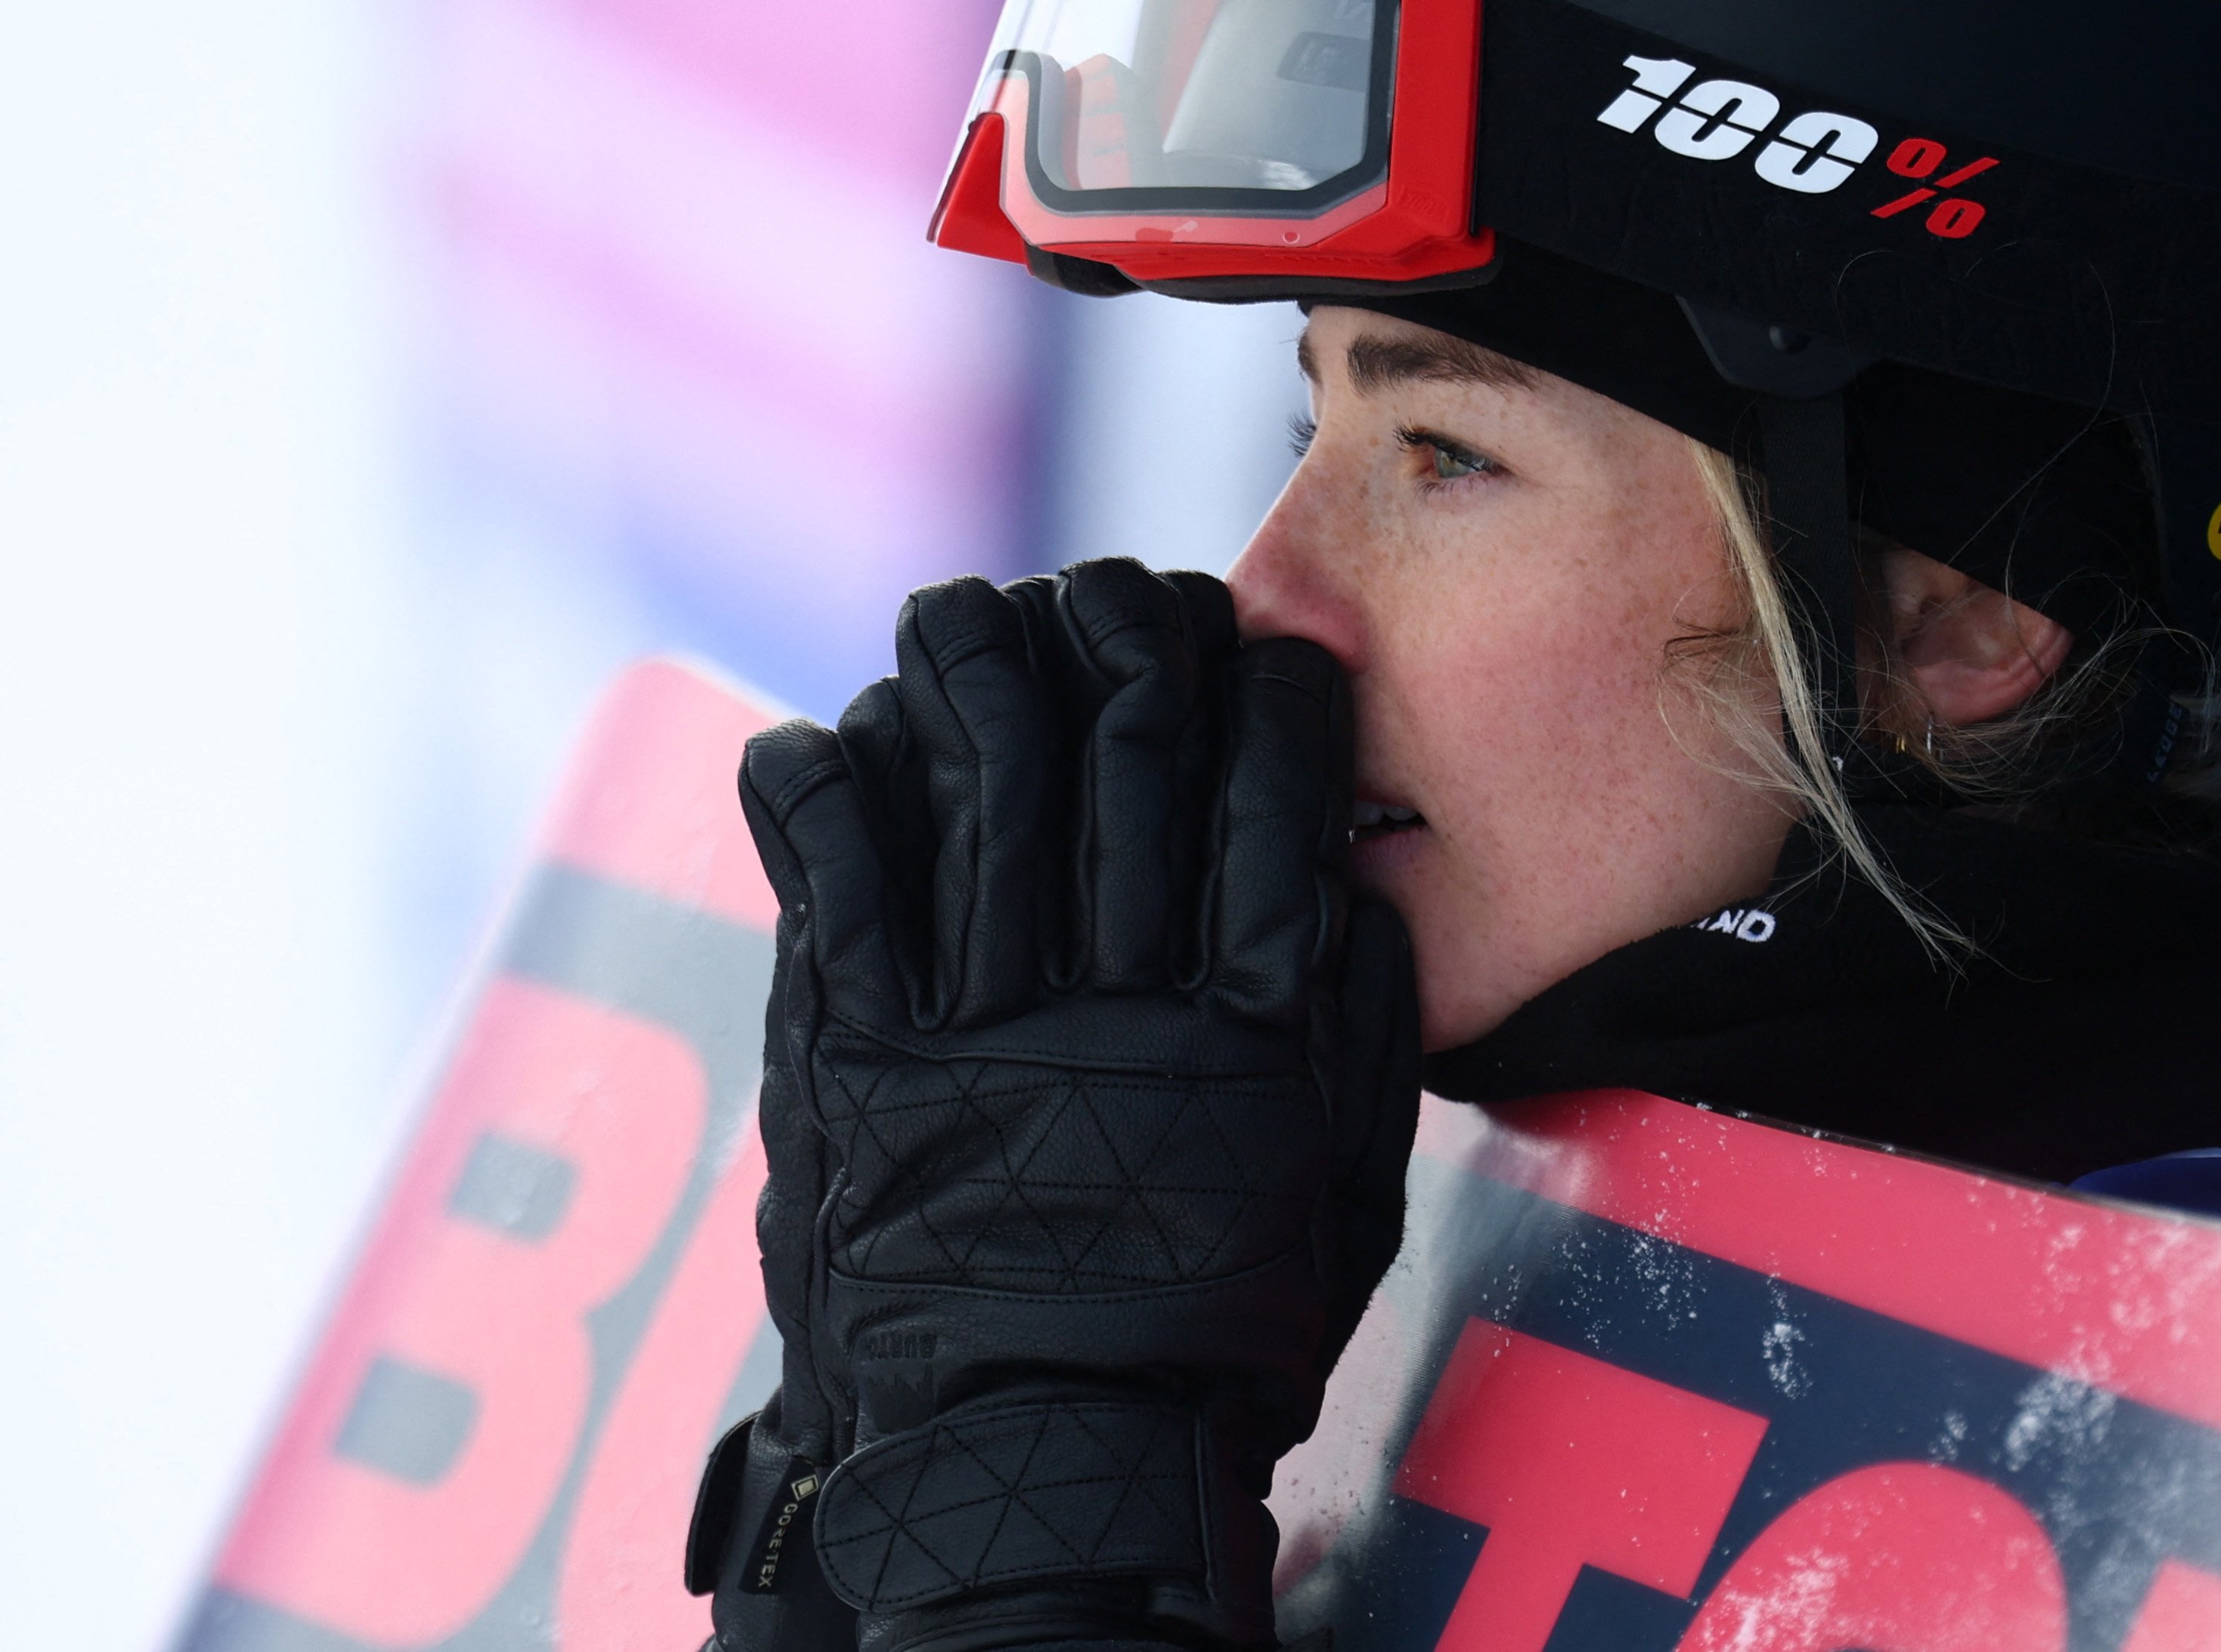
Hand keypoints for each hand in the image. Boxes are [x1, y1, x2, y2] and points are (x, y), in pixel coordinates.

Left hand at [688, 560, 1420, 1650]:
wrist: (1044, 1471)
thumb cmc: (1208, 1338)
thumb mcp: (1345, 1190)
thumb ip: (1359, 1033)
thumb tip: (1353, 887)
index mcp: (1245, 1018)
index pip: (1268, 786)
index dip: (1262, 686)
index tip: (1250, 647)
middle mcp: (1116, 990)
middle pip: (1117, 740)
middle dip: (1115, 629)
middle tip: (1103, 598)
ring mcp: (977, 1013)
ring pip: (971, 763)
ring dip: (963, 660)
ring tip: (960, 620)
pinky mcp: (855, 1050)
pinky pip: (826, 863)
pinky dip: (818, 778)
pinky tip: (833, 739)